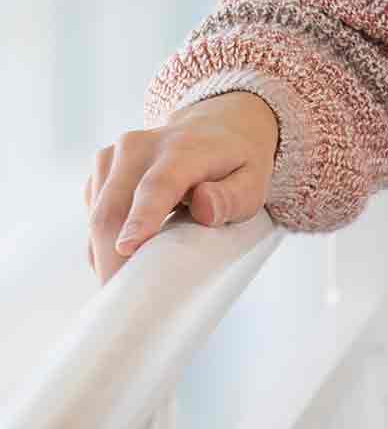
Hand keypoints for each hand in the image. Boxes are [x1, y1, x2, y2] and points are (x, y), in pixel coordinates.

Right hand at [84, 91, 280, 285]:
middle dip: (113, 260)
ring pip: (96, 217)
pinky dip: (104, 241)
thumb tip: (204, 206)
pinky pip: (92, 215)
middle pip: (113, 210)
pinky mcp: (102, 167)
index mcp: (184, 147)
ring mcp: (116, 154)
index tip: (127, 248)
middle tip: (125, 303)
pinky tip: (131, 247)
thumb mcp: (253, 181)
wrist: (220, 125)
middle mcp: (142, 145)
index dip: (141, 218)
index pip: (158, 185)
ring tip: (133, 278)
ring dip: (107, 254)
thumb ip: (233, 197)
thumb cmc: (237, 162)